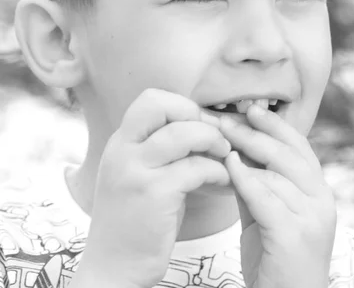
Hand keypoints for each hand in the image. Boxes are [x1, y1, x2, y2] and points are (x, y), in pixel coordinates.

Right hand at [74, 89, 230, 287]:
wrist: (114, 271)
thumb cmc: (139, 222)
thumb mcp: (141, 176)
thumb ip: (162, 150)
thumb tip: (206, 125)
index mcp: (120, 143)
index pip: (151, 98)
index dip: (182, 106)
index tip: (199, 127)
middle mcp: (122, 151)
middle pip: (161, 104)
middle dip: (196, 116)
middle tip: (213, 139)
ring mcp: (135, 172)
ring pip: (184, 133)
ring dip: (213, 141)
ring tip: (224, 157)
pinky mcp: (154, 195)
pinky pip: (196, 167)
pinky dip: (218, 171)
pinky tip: (224, 181)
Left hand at [221, 106, 336, 287]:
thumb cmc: (274, 259)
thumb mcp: (266, 214)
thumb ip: (257, 185)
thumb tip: (236, 152)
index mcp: (318, 192)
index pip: (300, 147)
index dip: (276, 125)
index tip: (253, 109)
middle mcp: (322, 200)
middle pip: (289, 154)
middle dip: (256, 133)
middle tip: (228, 121)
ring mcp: (312, 217)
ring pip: (278, 173)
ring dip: (247, 153)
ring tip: (222, 141)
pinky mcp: (295, 235)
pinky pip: (267, 197)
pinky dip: (246, 179)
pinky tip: (229, 167)